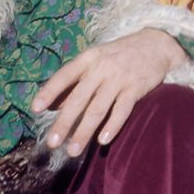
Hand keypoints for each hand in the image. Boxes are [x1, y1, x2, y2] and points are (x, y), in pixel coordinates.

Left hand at [32, 29, 186, 156]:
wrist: (157, 43)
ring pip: (97, 109)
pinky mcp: (136, 88)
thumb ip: (77, 79)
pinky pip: (121, 111)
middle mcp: (102, 68)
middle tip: (51, 143)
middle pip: (78, 100)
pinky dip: (112, 127)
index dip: (49, 92)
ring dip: (83, 132)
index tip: (35, 109)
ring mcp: (119, 78)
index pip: (64, 76)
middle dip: (63, 123)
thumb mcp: (97, 58)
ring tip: (73, 150)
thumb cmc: (121, 54)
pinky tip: (102, 141)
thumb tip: (54, 105)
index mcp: (88, 59)